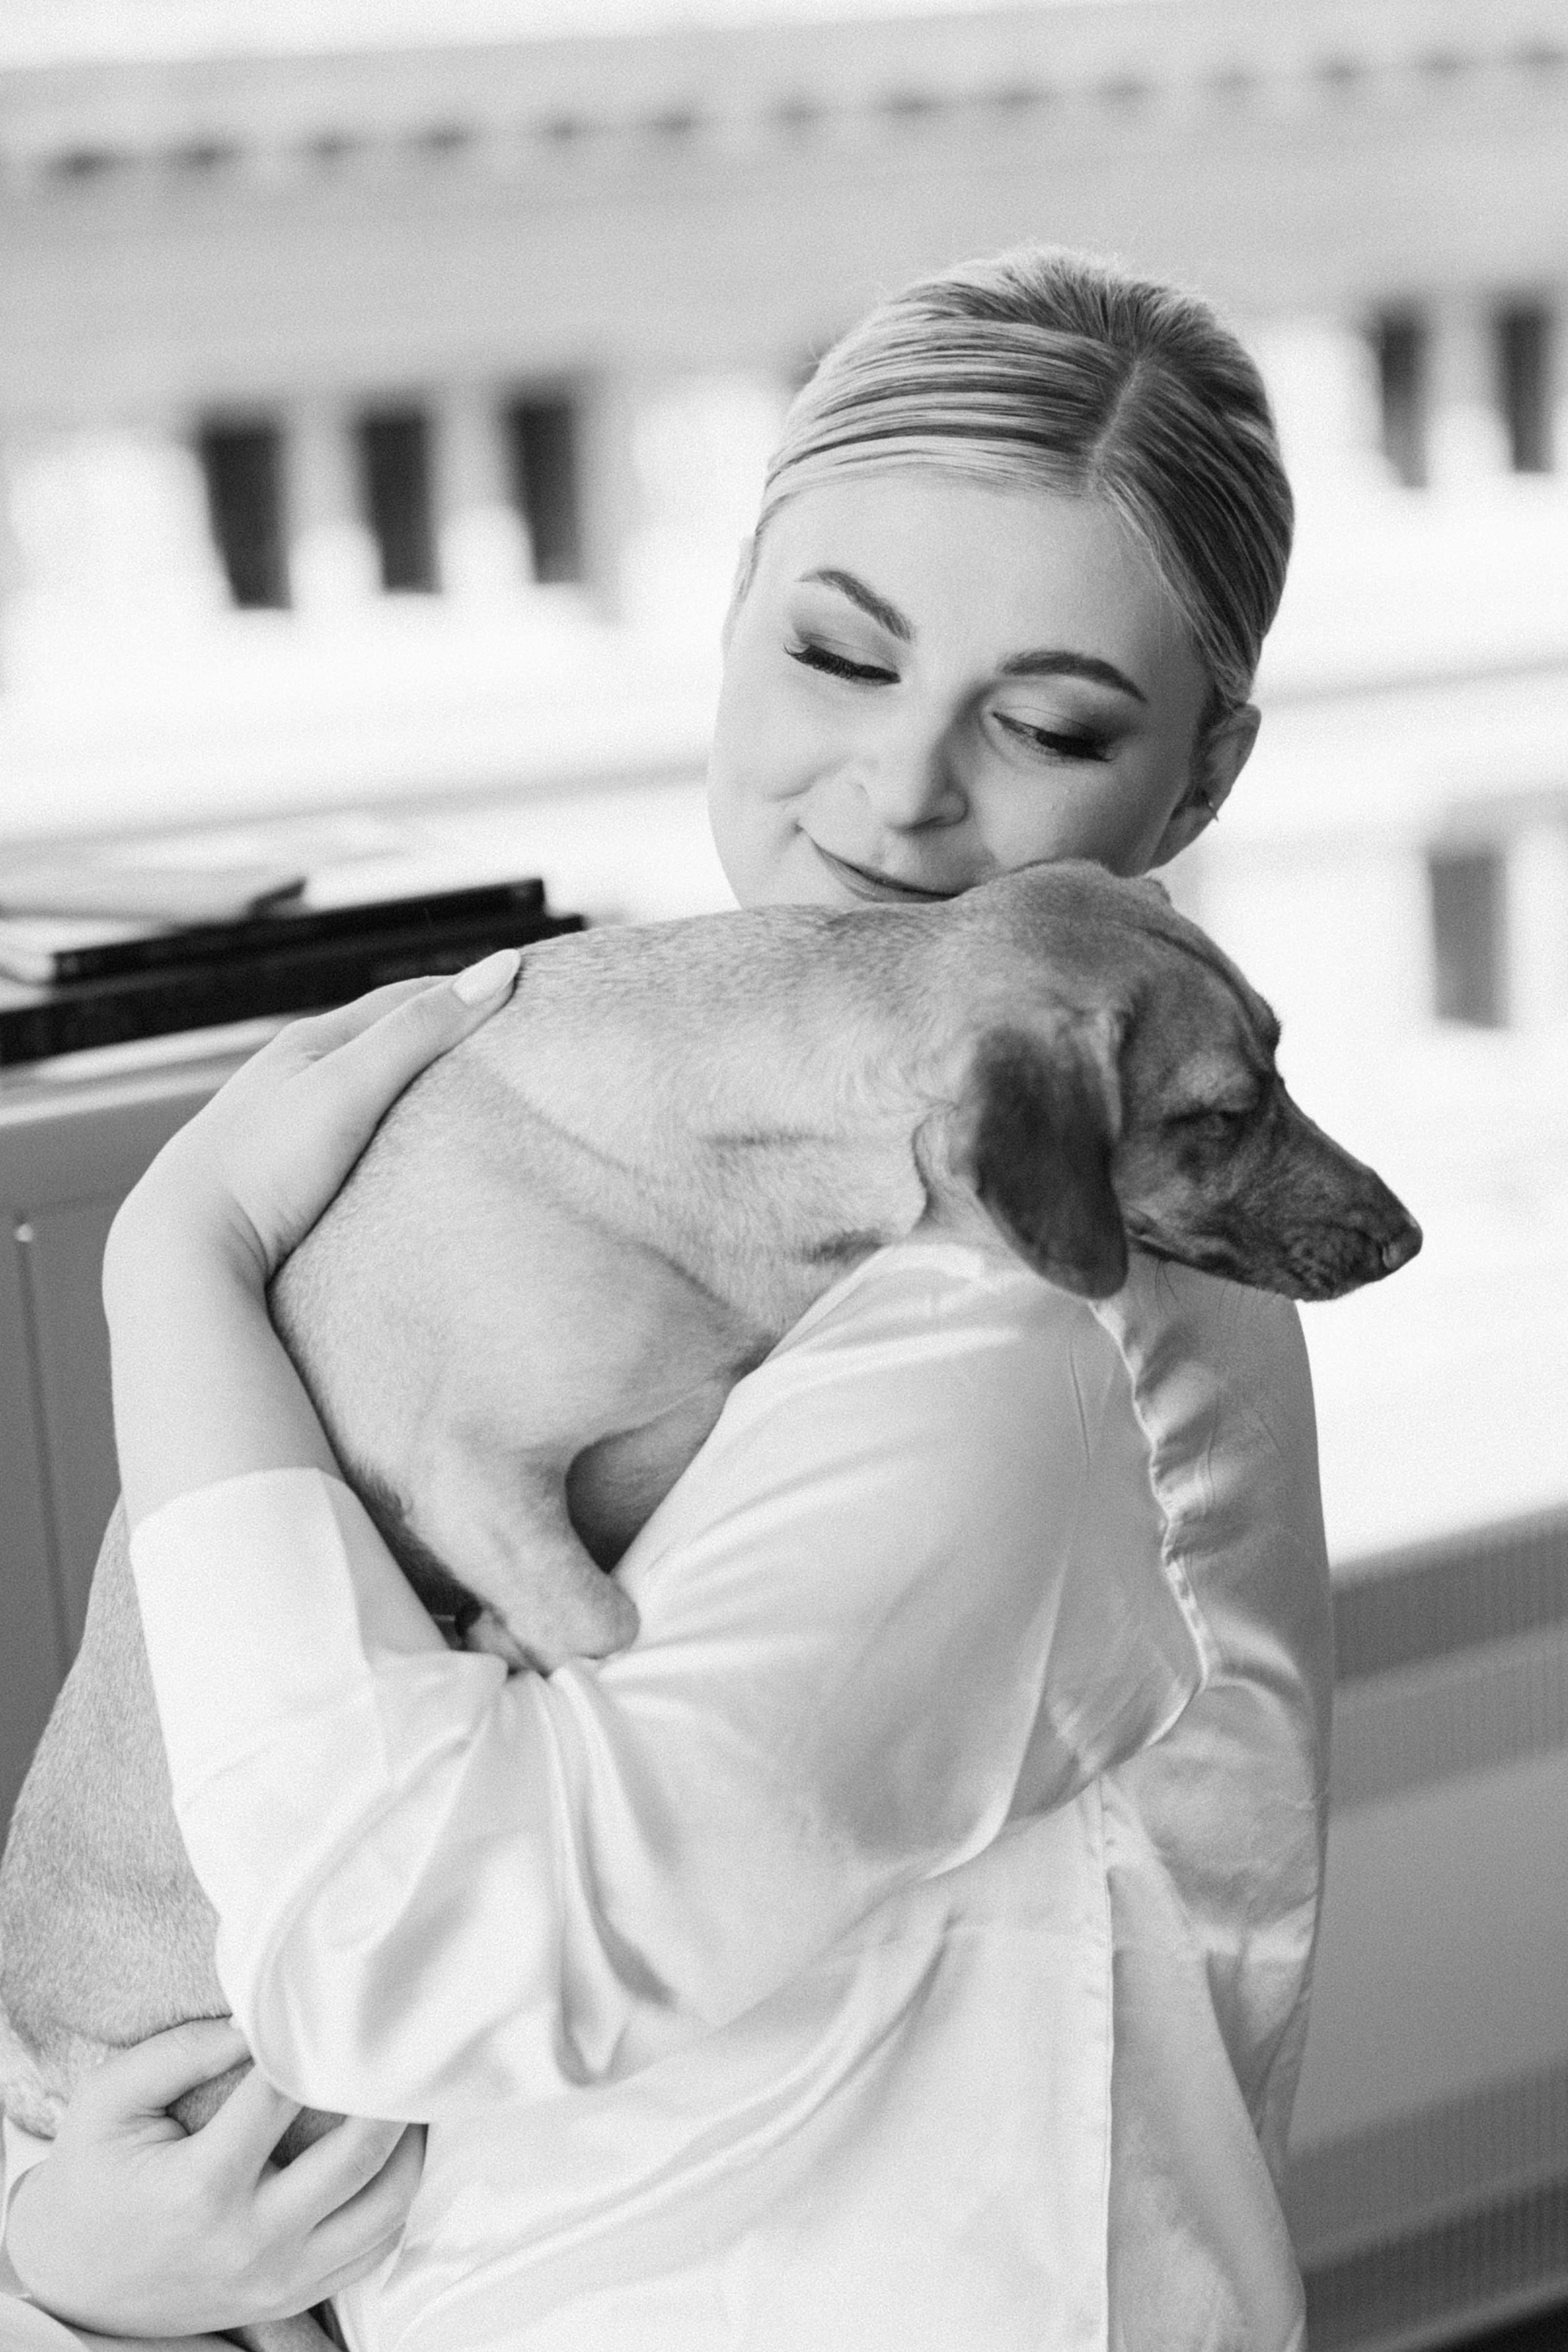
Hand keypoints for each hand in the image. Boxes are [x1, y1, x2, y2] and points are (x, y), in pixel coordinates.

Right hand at [7, 2021, 422, 2338]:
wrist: (72, 2282)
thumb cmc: (91, 2181)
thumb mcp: (108, 2102)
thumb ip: (182, 2052)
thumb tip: (256, 2021)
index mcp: (202, 2187)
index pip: (284, 2096)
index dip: (312, 2042)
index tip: (334, 2006)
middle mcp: (251, 2240)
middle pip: (358, 2155)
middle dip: (388, 2091)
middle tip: (400, 2042)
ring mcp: (278, 2279)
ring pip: (385, 2209)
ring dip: (410, 2146)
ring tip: (406, 2094)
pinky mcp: (291, 2299)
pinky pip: (373, 2251)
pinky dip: (395, 2199)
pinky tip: (390, 2155)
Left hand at [107, 950, 520, 1292]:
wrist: (183, 1248)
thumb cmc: (261, 1164)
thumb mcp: (351, 1087)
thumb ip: (421, 1031)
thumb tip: (502, 969)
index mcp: (307, 1043)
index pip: (403, 999)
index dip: (462, 992)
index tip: (518, 990)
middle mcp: (290, 1076)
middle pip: (381, 1041)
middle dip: (439, 1036)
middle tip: (502, 1044)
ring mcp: (282, 1126)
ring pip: (360, 1091)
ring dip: (410, 1087)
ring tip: (459, 1099)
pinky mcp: (278, 1176)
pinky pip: (346, 1137)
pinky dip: (384, 1130)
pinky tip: (398, 1155)